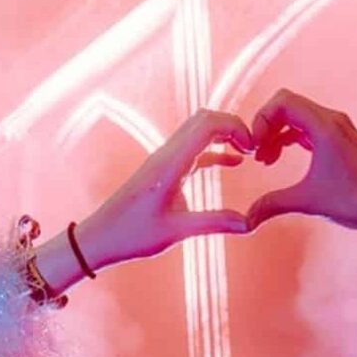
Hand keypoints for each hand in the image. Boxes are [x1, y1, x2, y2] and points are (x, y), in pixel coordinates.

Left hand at [74, 110, 253, 267]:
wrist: (100, 238)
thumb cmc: (131, 235)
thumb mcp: (176, 232)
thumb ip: (214, 223)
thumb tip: (250, 224)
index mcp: (169, 164)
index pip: (207, 125)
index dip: (235, 127)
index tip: (254, 148)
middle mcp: (166, 155)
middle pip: (204, 119)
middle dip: (233, 125)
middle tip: (256, 147)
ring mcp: (164, 161)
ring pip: (198, 131)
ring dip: (224, 135)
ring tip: (250, 152)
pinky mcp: (164, 170)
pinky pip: (194, 150)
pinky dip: (215, 150)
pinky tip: (234, 162)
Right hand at [244, 89, 356, 266]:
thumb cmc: (355, 204)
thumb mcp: (307, 202)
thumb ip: (271, 205)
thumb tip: (244, 220)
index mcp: (326, 127)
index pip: (283, 101)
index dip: (261, 119)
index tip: (253, 149)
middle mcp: (333, 120)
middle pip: (287, 104)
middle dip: (265, 126)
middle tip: (255, 154)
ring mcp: (339, 128)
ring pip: (297, 116)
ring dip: (276, 133)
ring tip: (264, 160)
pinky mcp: (341, 140)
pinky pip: (307, 127)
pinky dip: (289, 138)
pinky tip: (278, 159)